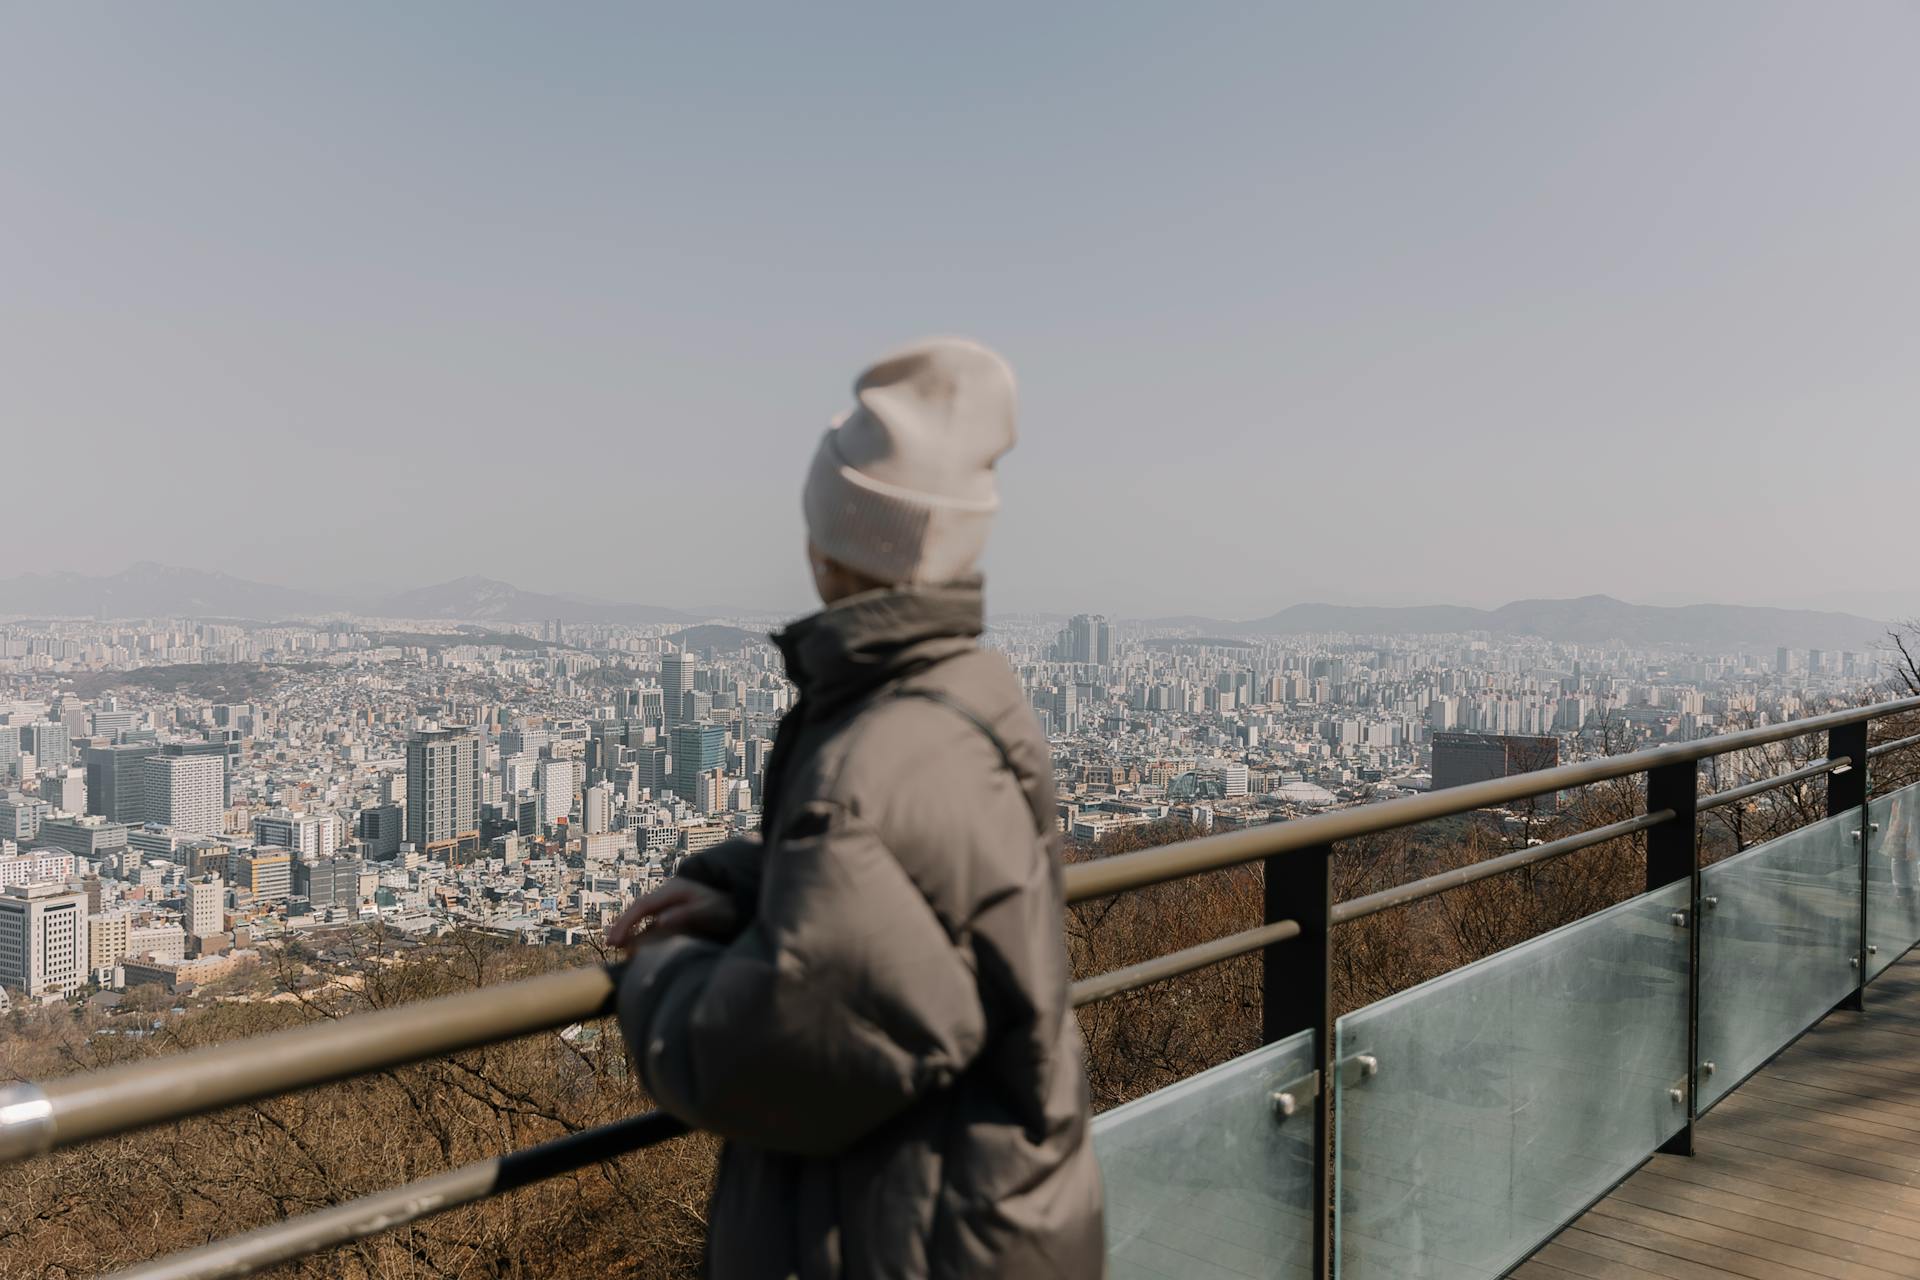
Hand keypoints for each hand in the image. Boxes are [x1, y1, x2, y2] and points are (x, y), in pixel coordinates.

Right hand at [605, 878, 737, 948]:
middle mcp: (666, 893)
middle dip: (622, 924)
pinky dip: (639, 928)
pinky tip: (631, 941)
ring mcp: (668, 901)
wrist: (736, 898)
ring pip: (642, 912)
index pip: (643, 905)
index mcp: (673, 891)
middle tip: (609, 944)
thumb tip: (660, 922)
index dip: (626, 921)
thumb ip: (686, 914)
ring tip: (614, 944)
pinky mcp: (671, 909)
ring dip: (628, 926)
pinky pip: (650, 918)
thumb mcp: (709, 910)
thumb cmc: (723, 906)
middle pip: (638, 907)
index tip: (615, 940)